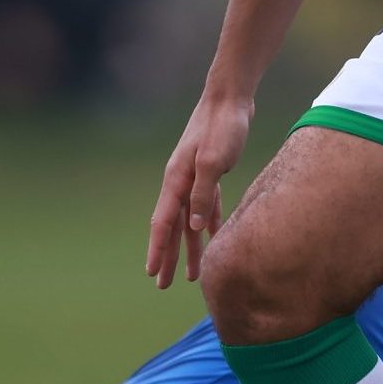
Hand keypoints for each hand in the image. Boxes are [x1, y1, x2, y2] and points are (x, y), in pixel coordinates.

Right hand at [145, 94, 252, 288]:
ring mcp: (195, 178)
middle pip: (172, 228)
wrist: (231, 98)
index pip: (163, 223)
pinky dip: (210, 226)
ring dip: (191, 248)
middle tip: (162, 285)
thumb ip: (203, 194)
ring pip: (190, 221)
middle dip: (168, 257)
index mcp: (176, 180)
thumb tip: (195, 226)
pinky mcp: (211, 173)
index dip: (157, 250)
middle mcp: (181, 182)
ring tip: (193, 275)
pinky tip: (214, 241)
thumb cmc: (222, 126)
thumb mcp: (214, 161)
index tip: (152, 273)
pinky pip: (207, 208)